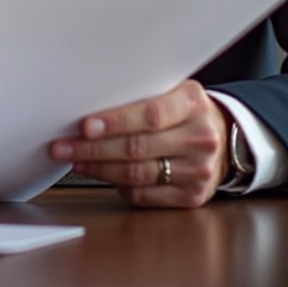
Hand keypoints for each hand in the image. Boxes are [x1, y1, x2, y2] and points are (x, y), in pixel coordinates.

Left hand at [49, 79, 229, 207]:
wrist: (224, 138)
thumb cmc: (184, 111)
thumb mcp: (171, 90)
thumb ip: (139, 95)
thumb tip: (87, 103)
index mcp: (192, 103)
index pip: (150, 115)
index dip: (115, 122)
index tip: (85, 126)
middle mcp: (200, 138)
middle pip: (137, 148)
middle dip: (93, 148)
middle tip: (63, 147)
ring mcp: (198, 170)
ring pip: (137, 174)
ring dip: (98, 169)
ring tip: (75, 161)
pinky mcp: (193, 196)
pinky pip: (145, 194)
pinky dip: (118, 186)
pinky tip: (100, 175)